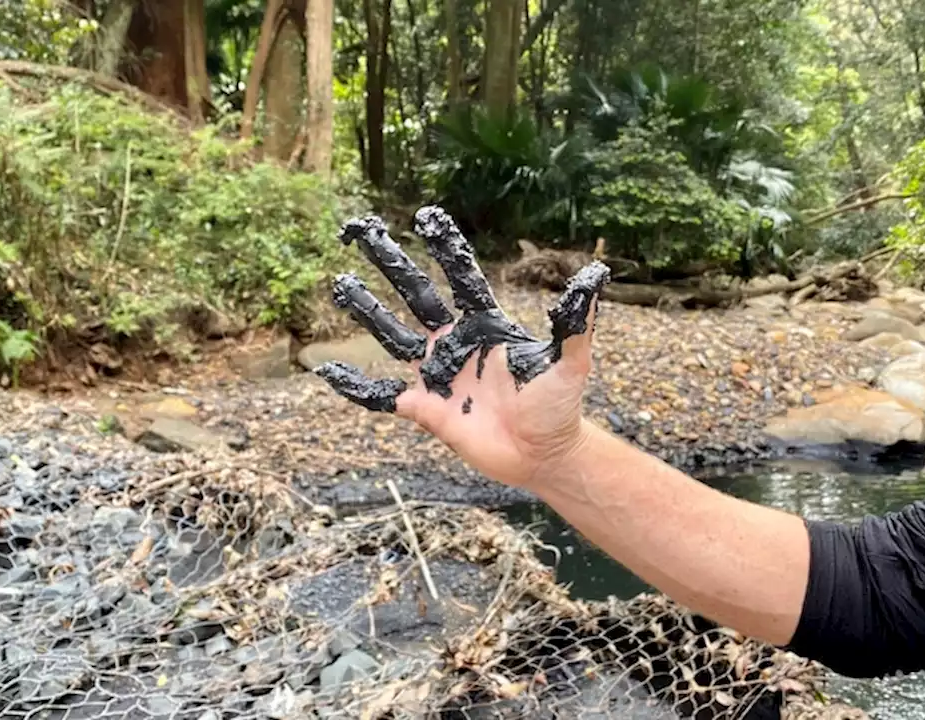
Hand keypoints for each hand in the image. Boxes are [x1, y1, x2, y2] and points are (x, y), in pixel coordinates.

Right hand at [313, 206, 609, 488]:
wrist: (543, 454)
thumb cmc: (557, 406)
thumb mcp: (568, 362)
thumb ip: (574, 322)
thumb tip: (595, 277)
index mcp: (483, 326)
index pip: (457, 277)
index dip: (442, 249)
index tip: (424, 217)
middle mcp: (455, 343)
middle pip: (414, 294)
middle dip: (389, 263)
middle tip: (361, 231)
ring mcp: (437, 375)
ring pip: (391, 336)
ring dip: (366, 311)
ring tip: (340, 282)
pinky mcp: (424, 409)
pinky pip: (381, 396)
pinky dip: (357, 386)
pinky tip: (329, 370)